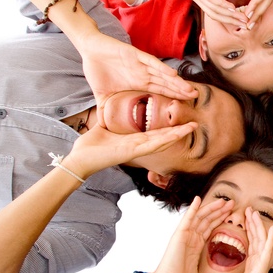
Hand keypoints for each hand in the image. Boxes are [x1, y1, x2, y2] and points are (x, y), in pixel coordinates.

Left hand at [63, 121, 196, 177]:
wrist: (79, 160)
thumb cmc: (90, 147)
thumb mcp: (103, 129)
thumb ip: (110, 122)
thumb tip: (108, 112)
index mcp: (133, 141)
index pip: (155, 133)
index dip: (169, 127)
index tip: (179, 119)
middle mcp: (138, 146)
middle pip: (163, 137)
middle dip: (179, 131)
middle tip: (194, 123)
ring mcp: (135, 149)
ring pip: (161, 141)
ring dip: (177, 134)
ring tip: (191, 127)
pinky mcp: (130, 152)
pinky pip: (151, 145)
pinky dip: (164, 140)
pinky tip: (175, 135)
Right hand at [77, 32, 197, 103]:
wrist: (89, 49)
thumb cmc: (97, 70)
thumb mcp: (102, 95)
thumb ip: (106, 109)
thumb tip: (102, 125)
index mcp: (138, 83)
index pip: (159, 92)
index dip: (172, 98)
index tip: (185, 107)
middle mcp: (143, 74)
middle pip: (165, 84)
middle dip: (180, 90)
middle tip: (195, 97)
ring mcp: (140, 64)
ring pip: (162, 74)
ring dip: (175, 81)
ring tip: (189, 88)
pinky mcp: (134, 54)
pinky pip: (150, 61)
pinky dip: (161, 67)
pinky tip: (172, 74)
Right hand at [151, 197, 231, 272]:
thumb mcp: (199, 269)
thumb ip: (205, 263)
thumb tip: (217, 267)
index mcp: (196, 244)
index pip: (210, 227)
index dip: (220, 219)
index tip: (231, 213)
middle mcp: (191, 237)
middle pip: (207, 220)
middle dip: (219, 211)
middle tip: (232, 203)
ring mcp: (185, 235)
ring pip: (200, 217)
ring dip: (212, 208)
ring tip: (223, 201)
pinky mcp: (179, 235)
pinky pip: (187, 219)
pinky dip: (193, 209)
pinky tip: (198, 199)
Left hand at [154, 0, 250, 28]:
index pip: (214, 10)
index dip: (228, 16)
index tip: (242, 18)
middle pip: (215, 14)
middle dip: (232, 20)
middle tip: (247, 25)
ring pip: (214, 9)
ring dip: (230, 16)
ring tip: (243, 19)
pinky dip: (222, 4)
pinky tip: (232, 8)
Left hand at [226, 208, 272, 272]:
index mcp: (251, 265)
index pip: (251, 242)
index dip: (249, 230)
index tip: (245, 218)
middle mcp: (258, 262)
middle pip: (256, 238)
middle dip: (253, 223)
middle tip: (249, 209)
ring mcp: (261, 264)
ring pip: (261, 240)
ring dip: (258, 226)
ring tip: (254, 212)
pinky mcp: (262, 267)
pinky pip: (267, 250)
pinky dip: (270, 239)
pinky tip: (272, 228)